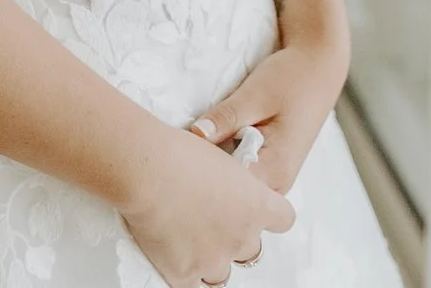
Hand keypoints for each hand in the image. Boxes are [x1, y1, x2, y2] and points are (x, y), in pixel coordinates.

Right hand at [119, 123, 295, 286]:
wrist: (147, 172)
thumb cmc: (177, 155)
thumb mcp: (218, 158)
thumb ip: (230, 181)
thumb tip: (222, 184)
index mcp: (257, 205)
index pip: (283, 219)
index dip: (269, 216)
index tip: (255, 211)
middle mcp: (242, 237)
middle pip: (252, 250)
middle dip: (234, 240)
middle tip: (211, 223)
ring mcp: (214, 259)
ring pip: (222, 273)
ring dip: (210, 260)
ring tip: (188, 241)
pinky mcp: (185, 274)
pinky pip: (191, 285)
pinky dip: (183, 273)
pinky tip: (173, 258)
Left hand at [192, 39, 348, 195]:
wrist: (317, 69)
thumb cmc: (290, 79)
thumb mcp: (254, 95)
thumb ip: (226, 117)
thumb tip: (195, 135)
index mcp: (276, 171)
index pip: (229, 192)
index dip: (200, 176)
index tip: (179, 158)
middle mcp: (278, 184)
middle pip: (230, 195)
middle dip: (204, 177)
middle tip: (180, 152)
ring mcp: (275, 179)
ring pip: (234, 188)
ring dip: (213, 171)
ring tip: (191, 149)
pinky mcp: (270, 169)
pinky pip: (241, 176)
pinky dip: (224, 164)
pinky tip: (210, 147)